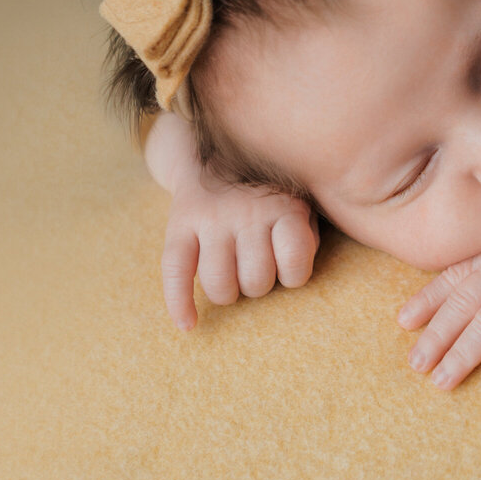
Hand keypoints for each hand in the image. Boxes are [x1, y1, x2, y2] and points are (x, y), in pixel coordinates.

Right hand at [161, 170, 318, 331]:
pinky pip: (175, 271)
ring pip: (218, 283)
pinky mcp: (180, 223)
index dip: (293, 275)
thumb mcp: (300, 205)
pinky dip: (179, 303)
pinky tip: (188, 324)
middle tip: (254, 269)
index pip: (295, 261)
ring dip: (227, 294)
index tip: (287, 268)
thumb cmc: (269, 196)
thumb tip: (295, 271)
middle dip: (257, 285)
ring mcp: (211, 218)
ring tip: (230, 280)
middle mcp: (248, 212)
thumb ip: (305, 237)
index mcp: (284, 208)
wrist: (216, 155)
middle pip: (255, 279)